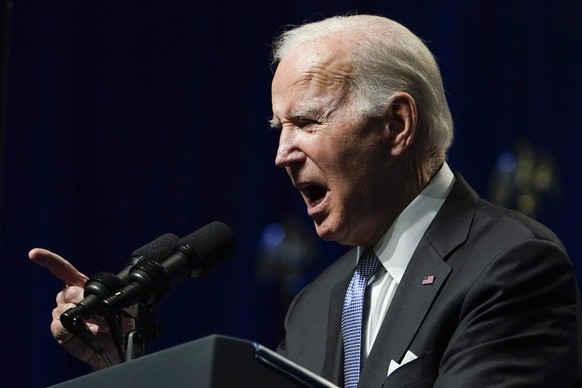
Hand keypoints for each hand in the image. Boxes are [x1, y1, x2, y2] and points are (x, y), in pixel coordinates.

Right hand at [29, 248, 131, 369]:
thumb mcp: (115, 305)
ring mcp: (63, 316)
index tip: (34, 254)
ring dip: (83, 316)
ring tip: (100, 324)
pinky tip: (91, 330)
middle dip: (82, 298)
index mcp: (81, 286)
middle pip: (67, 291)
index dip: (49, 260)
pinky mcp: (61, 333)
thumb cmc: (116, 324)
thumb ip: (105, 299)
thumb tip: (91, 300)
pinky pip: (60, 326)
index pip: (63, 270)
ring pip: (63, 309)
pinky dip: (77, 328)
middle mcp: (69, 299)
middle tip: (97, 308)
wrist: (116, 347)